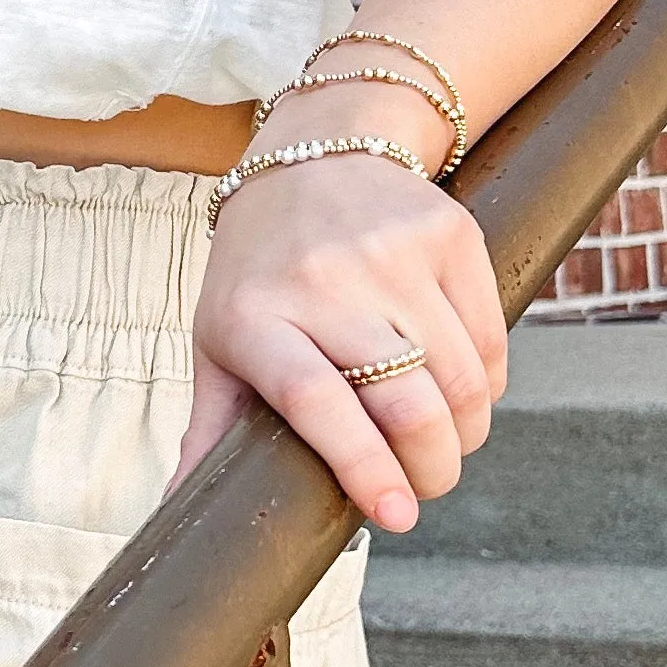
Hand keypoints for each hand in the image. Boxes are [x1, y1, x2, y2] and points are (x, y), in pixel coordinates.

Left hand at [166, 151, 505, 535]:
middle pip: (403, 398)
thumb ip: (209, 427)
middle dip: (431, 467)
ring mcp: (393, 254)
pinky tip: (463, 393)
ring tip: (446, 447)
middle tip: (426, 488)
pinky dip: (486, 385)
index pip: (317, 402)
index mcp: (255, 318)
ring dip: (464, 432)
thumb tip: (178, 510)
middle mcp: (325, 282)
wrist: (317, 151)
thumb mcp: (218, 338)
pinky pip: (489, 339)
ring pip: (459, 377)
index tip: (394, 516)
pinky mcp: (449, 235)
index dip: (362, 466)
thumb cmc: (259, 268)